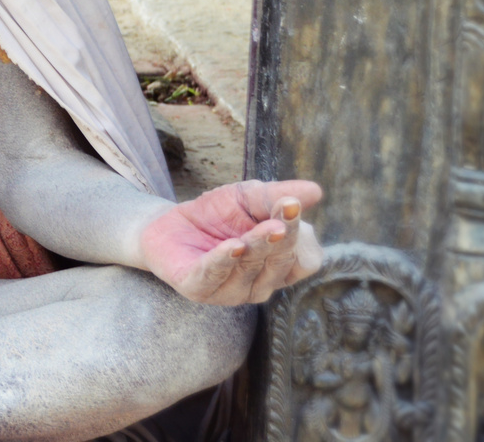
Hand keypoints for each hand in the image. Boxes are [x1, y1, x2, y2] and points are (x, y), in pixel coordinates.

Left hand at [137, 179, 322, 305]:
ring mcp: (230, 292)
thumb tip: (314, 191)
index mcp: (280, 266)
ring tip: (253, 230)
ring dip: (254, 248)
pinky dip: (224, 261)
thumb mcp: (248, 197)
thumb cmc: (217, 214)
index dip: (300, 234)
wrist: (168, 223)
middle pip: (280, 264)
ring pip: (249, 271)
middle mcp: (260, 284)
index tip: (291, 204)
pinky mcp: (198, 289)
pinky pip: (214, 277)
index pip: (305, 259)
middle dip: (280, 239)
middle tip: (281, 214)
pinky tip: (234, 246)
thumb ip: (277, 196)